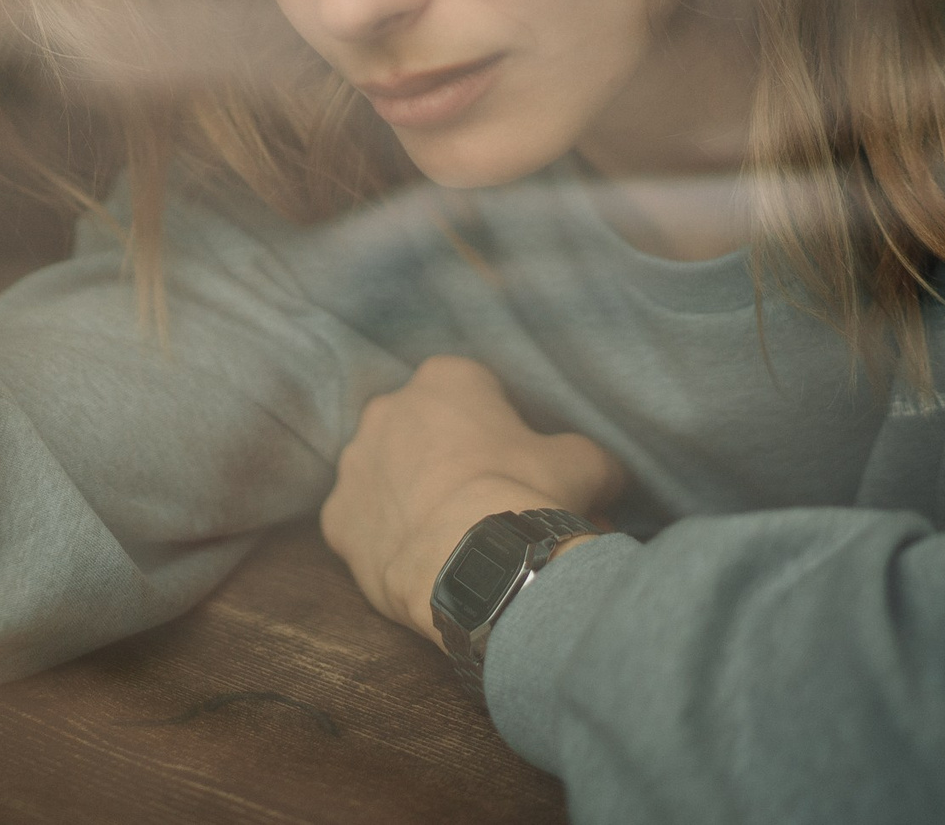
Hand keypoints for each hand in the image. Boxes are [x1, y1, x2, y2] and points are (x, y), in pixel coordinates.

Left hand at [319, 355, 626, 645]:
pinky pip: (361, 523)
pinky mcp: (336, 517)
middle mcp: (388, 408)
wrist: (478, 566)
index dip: (500, 429)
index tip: (516, 464)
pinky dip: (384, 538)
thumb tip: (609, 478)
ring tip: (449, 536)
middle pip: (423, 429)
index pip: (473, 391)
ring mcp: (354, 463)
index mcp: (446, 378)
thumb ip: (591, 457)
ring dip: (410, 495)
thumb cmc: (529, 497)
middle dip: (447, 457)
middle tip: (483, 499)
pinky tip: (418, 560)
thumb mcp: (587, 464)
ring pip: (386, 474)